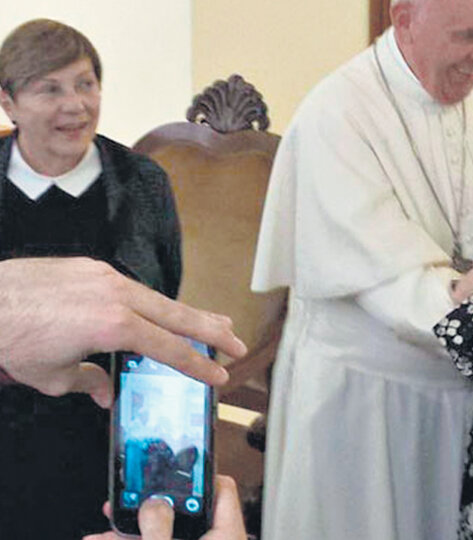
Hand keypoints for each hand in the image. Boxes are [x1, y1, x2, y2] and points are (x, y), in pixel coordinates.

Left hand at [0, 257, 246, 406]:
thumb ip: (89, 381)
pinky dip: (150, 302)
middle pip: (178, 314)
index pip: (170, 348)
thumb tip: (106, 392)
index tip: (219, 374)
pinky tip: (156, 311)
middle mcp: (117, 294)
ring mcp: (103, 275)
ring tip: (210, 323)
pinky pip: (129, 285)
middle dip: (211, 330)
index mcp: (115, 326)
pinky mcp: (87, 266)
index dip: (198, 364)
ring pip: (156, 297)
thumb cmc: (12, 340)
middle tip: (237, 343)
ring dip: (184, 314)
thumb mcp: (52, 376)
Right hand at [83, 475, 246, 539]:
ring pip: (164, 537)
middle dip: (147, 509)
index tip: (171, 465)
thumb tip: (153, 504)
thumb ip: (158, 527)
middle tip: (124, 500)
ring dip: (130, 534)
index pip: (221, 489)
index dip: (196, 474)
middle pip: (183, 514)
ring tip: (99, 534)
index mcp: (226, 535)